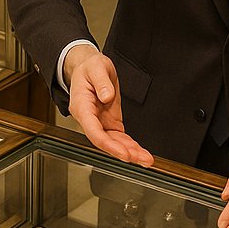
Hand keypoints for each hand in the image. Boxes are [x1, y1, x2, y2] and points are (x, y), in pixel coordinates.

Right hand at [65, 46, 152, 166]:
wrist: (89, 68)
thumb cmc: (89, 68)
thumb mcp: (96, 67)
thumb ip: (101, 82)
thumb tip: (106, 96)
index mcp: (82, 107)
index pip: (94, 131)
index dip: (108, 145)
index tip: (123, 153)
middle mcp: (90, 119)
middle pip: (105, 142)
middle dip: (123, 152)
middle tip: (142, 159)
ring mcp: (100, 122)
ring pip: (114, 142)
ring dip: (130, 152)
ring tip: (146, 160)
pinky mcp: (110, 122)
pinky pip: (120, 137)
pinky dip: (130, 146)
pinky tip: (140, 153)